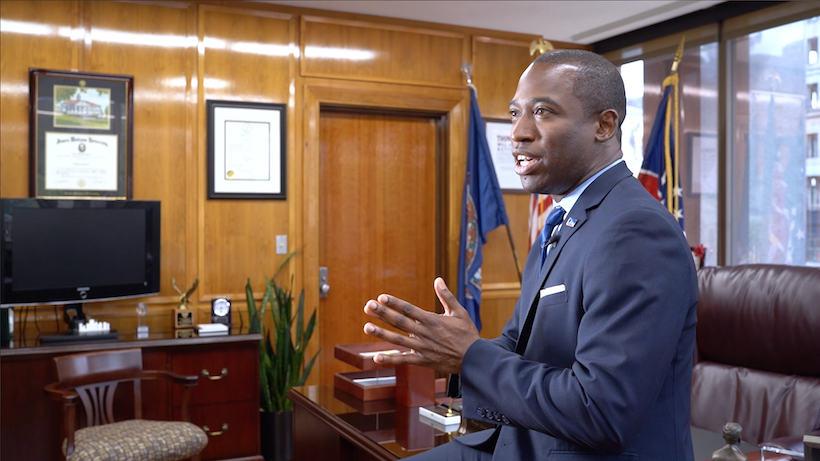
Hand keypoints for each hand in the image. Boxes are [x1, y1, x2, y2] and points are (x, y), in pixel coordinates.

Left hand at [363, 277, 479, 374]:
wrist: (474, 359)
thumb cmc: (467, 334)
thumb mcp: (459, 312)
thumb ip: (446, 296)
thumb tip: (438, 279)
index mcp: (432, 320)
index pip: (409, 309)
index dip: (395, 303)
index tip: (381, 297)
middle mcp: (424, 334)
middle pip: (400, 322)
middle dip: (383, 314)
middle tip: (368, 306)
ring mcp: (422, 348)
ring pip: (398, 340)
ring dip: (381, 334)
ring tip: (367, 327)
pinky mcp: (423, 361)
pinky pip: (404, 360)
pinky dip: (390, 360)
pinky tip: (376, 357)